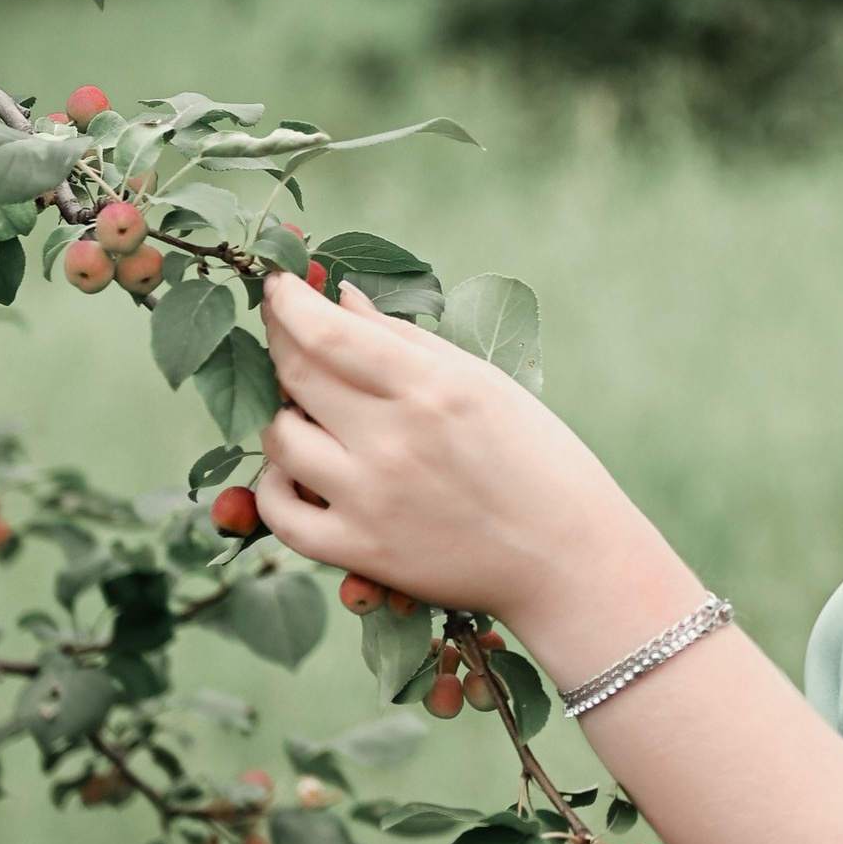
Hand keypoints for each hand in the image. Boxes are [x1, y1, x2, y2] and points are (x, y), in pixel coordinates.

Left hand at [253, 273, 694, 667]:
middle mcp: (394, 440)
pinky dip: (275, 488)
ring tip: (307, 409)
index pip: (326, 332)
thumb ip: (404, 338)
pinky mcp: (361, 552)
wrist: (567, 558)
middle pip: (296, 375)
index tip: (277, 285)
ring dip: (281, 414)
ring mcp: (371, 499)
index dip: (287, 301)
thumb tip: (339, 298)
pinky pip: (282, 515)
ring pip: (279, 439)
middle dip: (278, 341)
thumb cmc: (537, 459)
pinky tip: (296, 473)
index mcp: (431, 388)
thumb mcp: (482, 382)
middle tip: (282, 330)